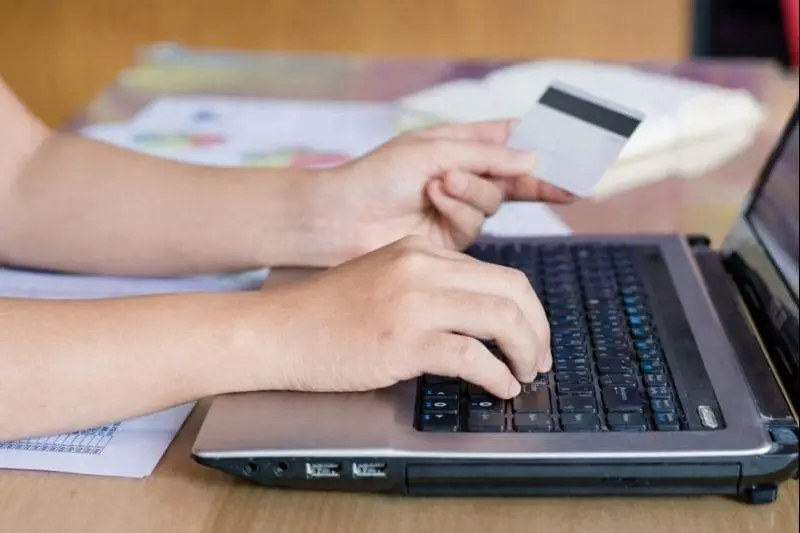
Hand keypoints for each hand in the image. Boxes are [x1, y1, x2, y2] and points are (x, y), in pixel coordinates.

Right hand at [251, 236, 551, 397]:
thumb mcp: (384, 279)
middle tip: (539, 359)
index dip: (527, 309)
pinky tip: (500, 388)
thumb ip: (429, 286)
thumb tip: (478, 317)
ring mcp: (414, 301)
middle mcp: (423, 267)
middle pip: (512, 289)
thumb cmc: (325, 314)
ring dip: (525, 352)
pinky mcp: (404, 340)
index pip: (498, 272)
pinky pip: (473, 356)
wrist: (279, 330)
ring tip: (525, 375)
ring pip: (501, 318)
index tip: (532, 336)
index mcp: (421, 251)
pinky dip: (497, 376)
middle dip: (538, 328)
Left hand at [317, 120, 574, 259]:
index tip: (577, 150)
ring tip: (440, 181)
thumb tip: (533, 157)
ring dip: (471, 190)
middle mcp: (461, 177)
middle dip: (536, 179)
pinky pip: (473, 225)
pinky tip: (434, 196)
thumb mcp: (432, 150)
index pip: (509, 141)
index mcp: (457, 144)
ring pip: (492, 202)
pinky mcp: (449, 241)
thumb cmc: (377, 175)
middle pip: (514, 178)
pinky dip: (457, 208)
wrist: (339, 219)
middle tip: (566, 186)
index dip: (542, 146)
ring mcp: (456, 210)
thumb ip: (484, 155)